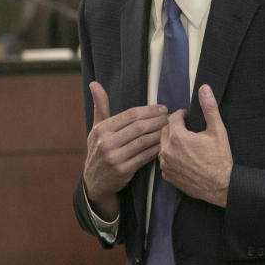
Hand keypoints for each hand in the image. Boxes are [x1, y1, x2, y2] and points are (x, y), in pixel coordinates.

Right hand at [83, 81, 169, 218]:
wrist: (94, 180)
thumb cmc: (99, 149)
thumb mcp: (96, 128)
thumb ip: (100, 106)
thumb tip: (94, 83)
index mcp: (102, 129)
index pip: (130, 115)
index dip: (149, 110)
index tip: (162, 108)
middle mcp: (106, 142)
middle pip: (139, 127)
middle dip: (157, 120)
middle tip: (170, 117)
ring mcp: (114, 158)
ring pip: (143, 141)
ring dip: (160, 134)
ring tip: (170, 128)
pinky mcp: (123, 171)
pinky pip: (145, 157)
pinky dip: (156, 149)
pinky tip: (164, 143)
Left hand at [159, 84, 232, 207]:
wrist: (221, 186)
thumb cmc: (220, 158)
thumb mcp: (218, 130)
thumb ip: (209, 107)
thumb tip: (204, 88)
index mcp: (178, 137)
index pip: (172, 118)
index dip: (181, 115)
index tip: (188, 117)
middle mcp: (167, 150)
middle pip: (164, 131)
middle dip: (174, 127)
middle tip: (187, 129)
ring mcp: (166, 165)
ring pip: (162, 146)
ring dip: (171, 142)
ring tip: (185, 143)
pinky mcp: (167, 176)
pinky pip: (164, 161)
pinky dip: (171, 157)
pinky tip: (182, 157)